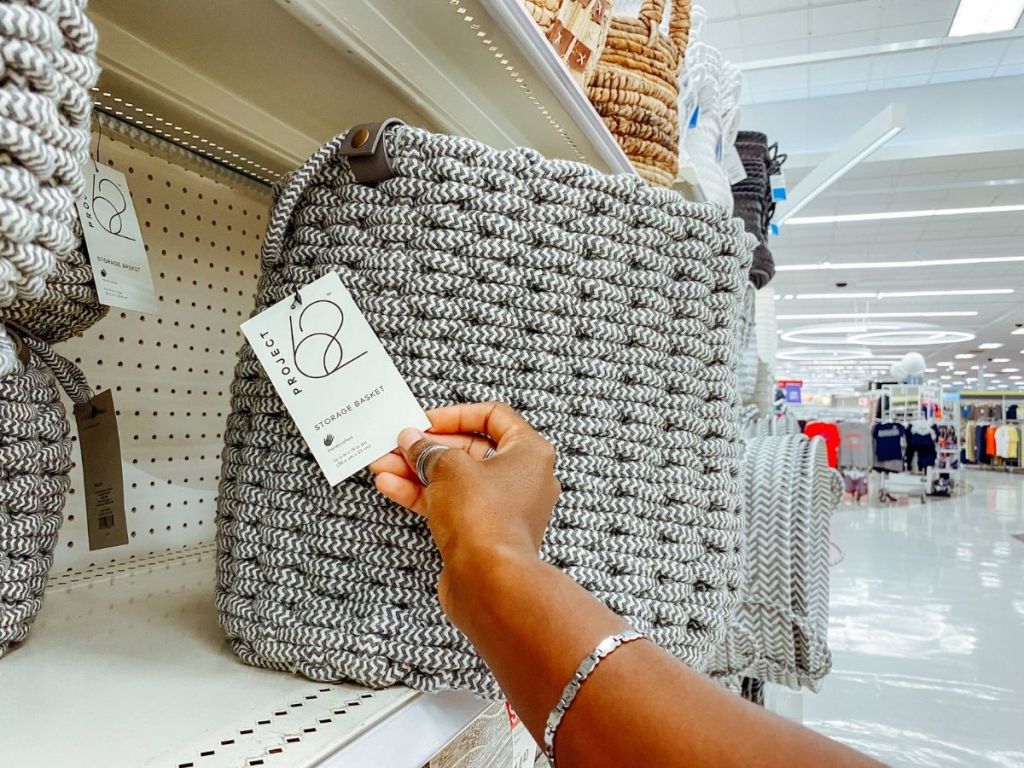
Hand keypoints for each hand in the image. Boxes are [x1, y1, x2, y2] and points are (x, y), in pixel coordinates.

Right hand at [368, 402, 560, 625]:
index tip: (426, 421)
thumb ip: (428, 449)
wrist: (490, 582)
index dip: (456, 415)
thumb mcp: (450, 468)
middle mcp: (522, 479)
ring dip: (417, 470)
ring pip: (454, 479)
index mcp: (529, 453)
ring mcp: (502, 508)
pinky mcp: (482, 533)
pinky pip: (450, 504)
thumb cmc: (485, 519)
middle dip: (428, 447)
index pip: (493, 416)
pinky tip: (391, 486)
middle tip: (398, 444)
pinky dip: (422, 494)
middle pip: (469, 450)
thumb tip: (413, 441)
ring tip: (383, 464)